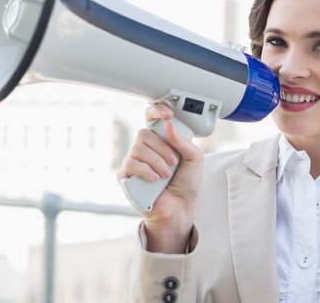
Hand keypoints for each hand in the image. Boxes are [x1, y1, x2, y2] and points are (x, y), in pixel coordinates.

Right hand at [116, 103, 203, 252]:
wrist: (180, 208)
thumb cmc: (187, 183)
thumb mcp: (194, 158)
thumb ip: (183, 141)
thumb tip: (168, 125)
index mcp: (161, 140)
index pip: (151, 119)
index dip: (156, 111)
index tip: (167, 115)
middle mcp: (145, 149)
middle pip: (143, 133)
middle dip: (162, 147)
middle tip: (173, 162)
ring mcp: (133, 162)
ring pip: (138, 148)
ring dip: (156, 161)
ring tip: (166, 175)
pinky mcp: (125, 176)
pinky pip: (131, 164)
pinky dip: (146, 170)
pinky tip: (155, 179)